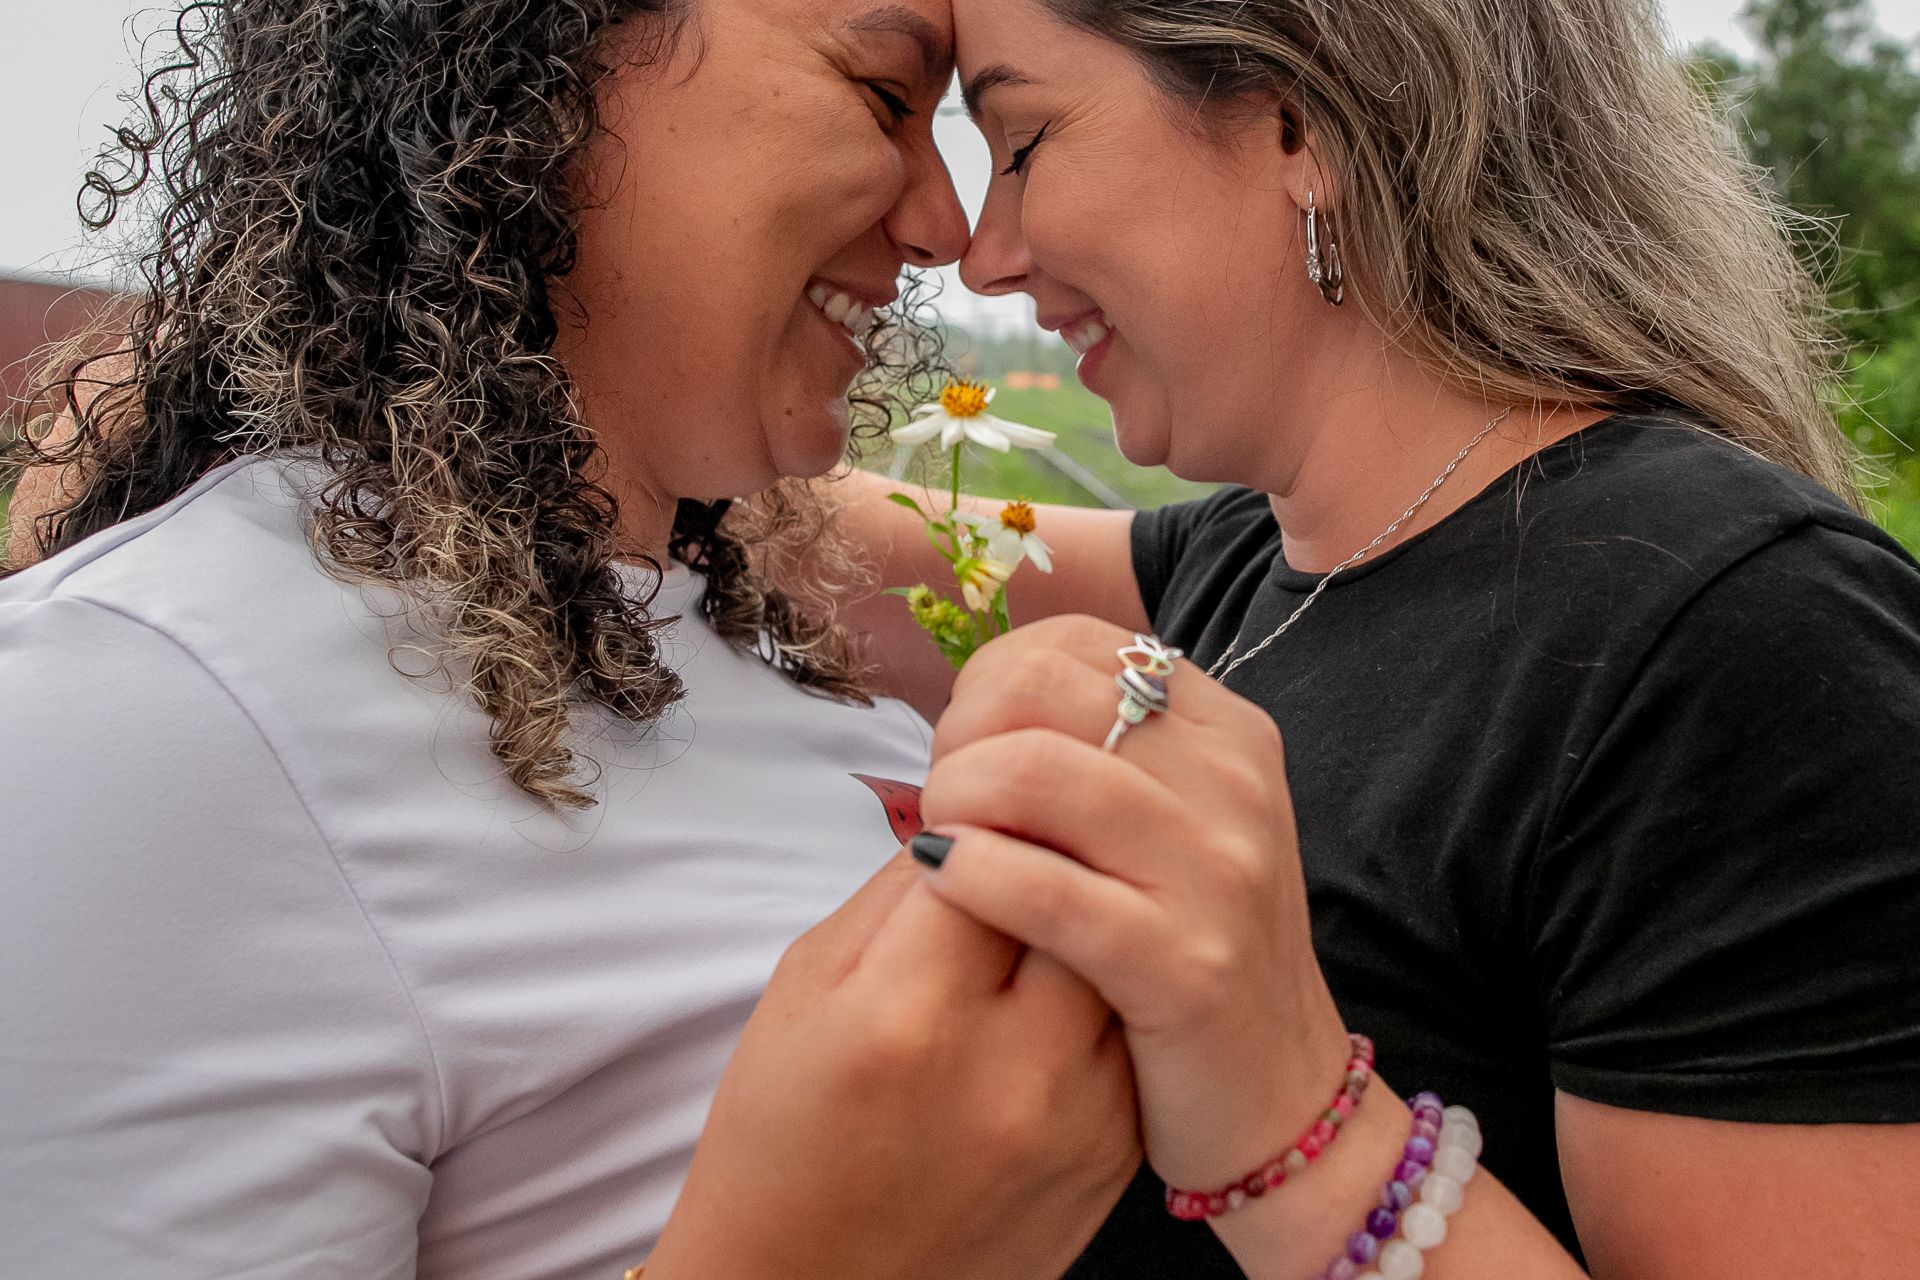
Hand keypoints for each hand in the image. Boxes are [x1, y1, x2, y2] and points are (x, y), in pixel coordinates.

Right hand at [644, 853, 1139, 1279]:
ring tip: (1045, 904)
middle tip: (1026, 830)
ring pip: (1120, 955)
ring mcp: (1080, 1122)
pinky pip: (1132, 1031)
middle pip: (1078, 893)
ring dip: (1086, 914)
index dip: (988, 806)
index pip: (993, 850)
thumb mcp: (806, 987)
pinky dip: (1103, 992)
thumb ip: (898, 891)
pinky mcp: (1117, 1157)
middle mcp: (1011, 1070)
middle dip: (1050, 849)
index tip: (977, 793)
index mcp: (907, 1016)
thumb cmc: (783, 1138)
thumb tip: (975, 812)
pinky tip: (1054, 991)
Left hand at [917, 616, 1352, 1191]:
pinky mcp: (1188, 965)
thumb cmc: (1191, 951)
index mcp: (1227, 731)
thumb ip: (1102, 755)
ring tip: (939, 842)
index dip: (989, 684)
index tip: (967, 749)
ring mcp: (1219, 871)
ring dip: (956, 799)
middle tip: (943, 800)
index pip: (1073, 645)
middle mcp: (1234, 782)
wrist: (1281, 1099)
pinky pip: (1045, 889)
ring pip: (1038, 773)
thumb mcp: (1172, 826)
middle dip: (962, 735)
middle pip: (1044, 691)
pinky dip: (971, 875)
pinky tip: (944, 882)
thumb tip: (982, 704)